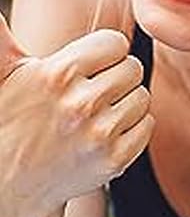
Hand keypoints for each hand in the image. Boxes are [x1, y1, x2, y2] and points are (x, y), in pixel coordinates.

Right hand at [0, 14, 154, 216]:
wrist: (11, 180)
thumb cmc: (11, 119)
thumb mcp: (6, 73)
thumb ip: (3, 37)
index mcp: (57, 74)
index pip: (115, 43)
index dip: (107, 52)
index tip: (96, 64)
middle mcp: (82, 104)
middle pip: (133, 69)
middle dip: (118, 75)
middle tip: (98, 89)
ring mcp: (101, 135)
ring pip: (143, 97)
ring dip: (127, 101)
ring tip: (101, 111)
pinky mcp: (115, 160)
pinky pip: (147, 126)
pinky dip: (134, 126)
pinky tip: (110, 130)